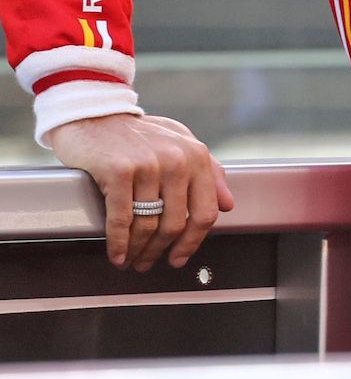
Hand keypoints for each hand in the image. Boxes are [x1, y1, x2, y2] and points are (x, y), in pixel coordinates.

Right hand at [52, 113, 235, 272]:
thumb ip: (209, 172)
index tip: (179, 258)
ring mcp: (149, 165)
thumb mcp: (180, 144)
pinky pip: (122, 219)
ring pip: (148, 225)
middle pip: (176, 224)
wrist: (94, 114)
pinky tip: (117, 255)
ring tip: (131, 261)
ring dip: (138, 251)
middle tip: (148, 263)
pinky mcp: (119, 171)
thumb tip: (228, 204)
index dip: (193, 242)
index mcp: (198, 157)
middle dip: (161, 251)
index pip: (205, 212)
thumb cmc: (138, 134)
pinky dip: (119, 243)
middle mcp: (178, 160)